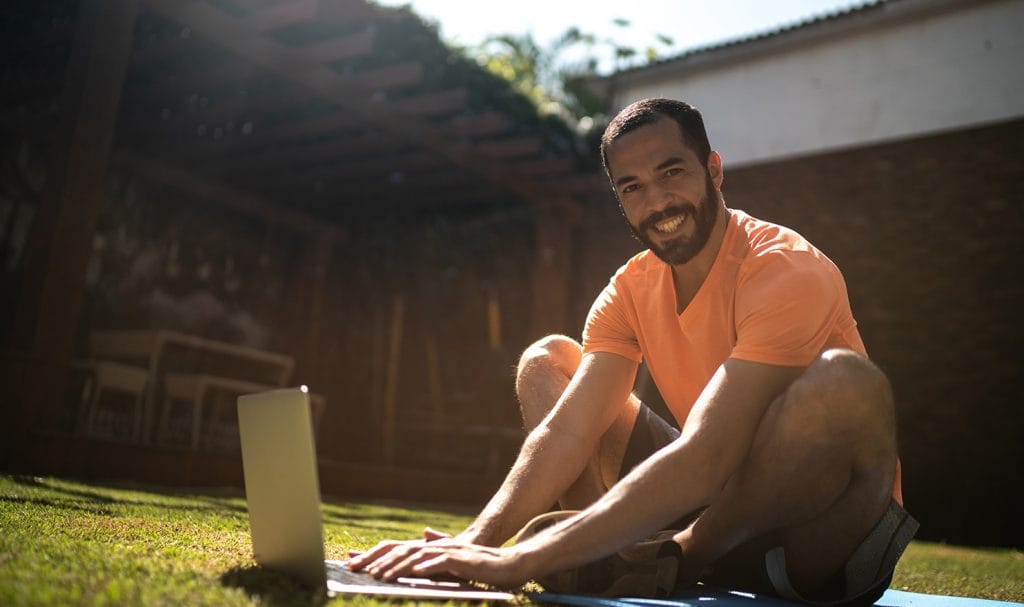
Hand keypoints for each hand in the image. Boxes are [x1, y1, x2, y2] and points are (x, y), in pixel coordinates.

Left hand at [348, 528, 532, 588]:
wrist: (510, 564)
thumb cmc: (480, 567)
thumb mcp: (450, 562)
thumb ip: (432, 554)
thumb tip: (422, 537)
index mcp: (430, 549)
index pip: (397, 548)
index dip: (374, 554)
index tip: (353, 563)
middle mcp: (436, 547)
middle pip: (402, 550)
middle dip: (379, 560)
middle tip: (359, 571)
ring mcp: (449, 552)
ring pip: (418, 556)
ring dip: (397, 566)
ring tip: (381, 576)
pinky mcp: (463, 560)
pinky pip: (442, 563)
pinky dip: (428, 567)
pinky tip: (415, 573)